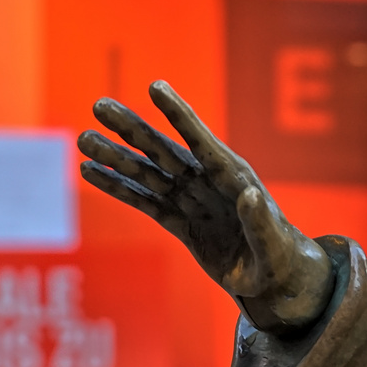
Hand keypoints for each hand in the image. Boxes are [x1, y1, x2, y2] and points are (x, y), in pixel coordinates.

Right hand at [77, 80, 334, 334]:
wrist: (277, 280)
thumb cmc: (282, 259)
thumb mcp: (274, 245)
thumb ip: (261, 221)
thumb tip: (250, 194)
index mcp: (235, 178)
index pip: (202, 141)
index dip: (179, 115)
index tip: (155, 86)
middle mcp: (209, 182)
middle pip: (165, 150)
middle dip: (133, 129)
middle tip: (99, 106)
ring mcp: (192, 201)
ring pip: (148, 174)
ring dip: (116, 157)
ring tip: (83, 139)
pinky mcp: (181, 223)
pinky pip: (145, 202)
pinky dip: (118, 188)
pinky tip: (91, 172)